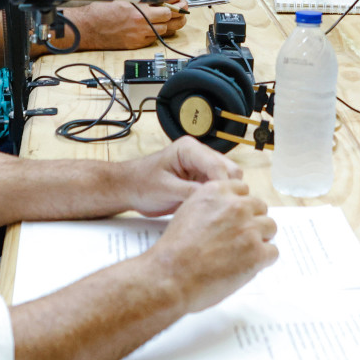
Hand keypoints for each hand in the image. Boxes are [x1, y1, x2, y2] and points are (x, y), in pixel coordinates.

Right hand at [63, 0, 188, 49]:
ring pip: (165, 31)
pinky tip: (154, 27)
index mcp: (139, 7)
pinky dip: (157, 33)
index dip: (174, 3)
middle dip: (176, 14)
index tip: (177, 1)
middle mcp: (141, 22)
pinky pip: (154, 40)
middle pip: (170, 19)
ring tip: (167, 18)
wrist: (88, 27)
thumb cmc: (101, 10)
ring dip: (168, 24)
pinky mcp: (136, 44)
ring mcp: (140, 35)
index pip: (167, 6)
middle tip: (178, 10)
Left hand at [118, 136, 240, 216]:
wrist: (129, 188)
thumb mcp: (165, 189)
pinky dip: (218, 198)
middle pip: (229, 170)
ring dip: (224, 194)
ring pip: (228, 179)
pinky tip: (210, 210)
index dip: (223, 185)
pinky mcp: (202, 178)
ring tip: (215, 211)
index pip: (217, 165)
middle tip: (220, 210)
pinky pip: (219, 188)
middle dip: (228, 190)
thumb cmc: (141, 184)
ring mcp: (202, 166)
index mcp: (189, 148)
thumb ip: (190, 191)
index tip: (224, 205)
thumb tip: (215, 198)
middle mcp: (200, 154)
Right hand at [147, 179, 278, 312]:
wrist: (170, 276)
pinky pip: (273, 252)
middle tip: (239, 240)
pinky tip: (246, 267)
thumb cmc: (174, 251)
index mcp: (217, 192)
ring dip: (260, 240)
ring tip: (242, 254)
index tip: (235, 219)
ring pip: (270, 227)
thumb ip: (211, 207)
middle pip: (260, 207)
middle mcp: (236, 206)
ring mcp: (249, 229)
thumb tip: (226, 215)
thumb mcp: (188, 212)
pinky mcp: (257, 252)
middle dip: (252, 222)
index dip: (240, 207)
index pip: (243, 190)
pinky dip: (262, 261)